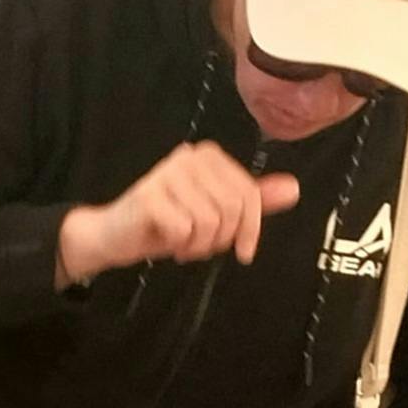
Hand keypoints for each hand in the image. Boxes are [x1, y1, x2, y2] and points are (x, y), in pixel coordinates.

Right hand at [58, 143, 301, 281]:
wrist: (114, 236)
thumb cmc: (166, 224)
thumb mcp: (216, 214)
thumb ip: (253, 201)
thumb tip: (293, 189)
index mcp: (208, 157)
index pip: (249, 194)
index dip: (251, 229)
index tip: (243, 250)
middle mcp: (189, 157)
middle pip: (232, 208)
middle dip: (220, 239)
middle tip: (200, 244)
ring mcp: (167, 174)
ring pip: (210, 221)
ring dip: (198, 245)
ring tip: (182, 243)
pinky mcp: (149, 196)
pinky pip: (185, 229)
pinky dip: (179, 245)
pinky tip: (166, 241)